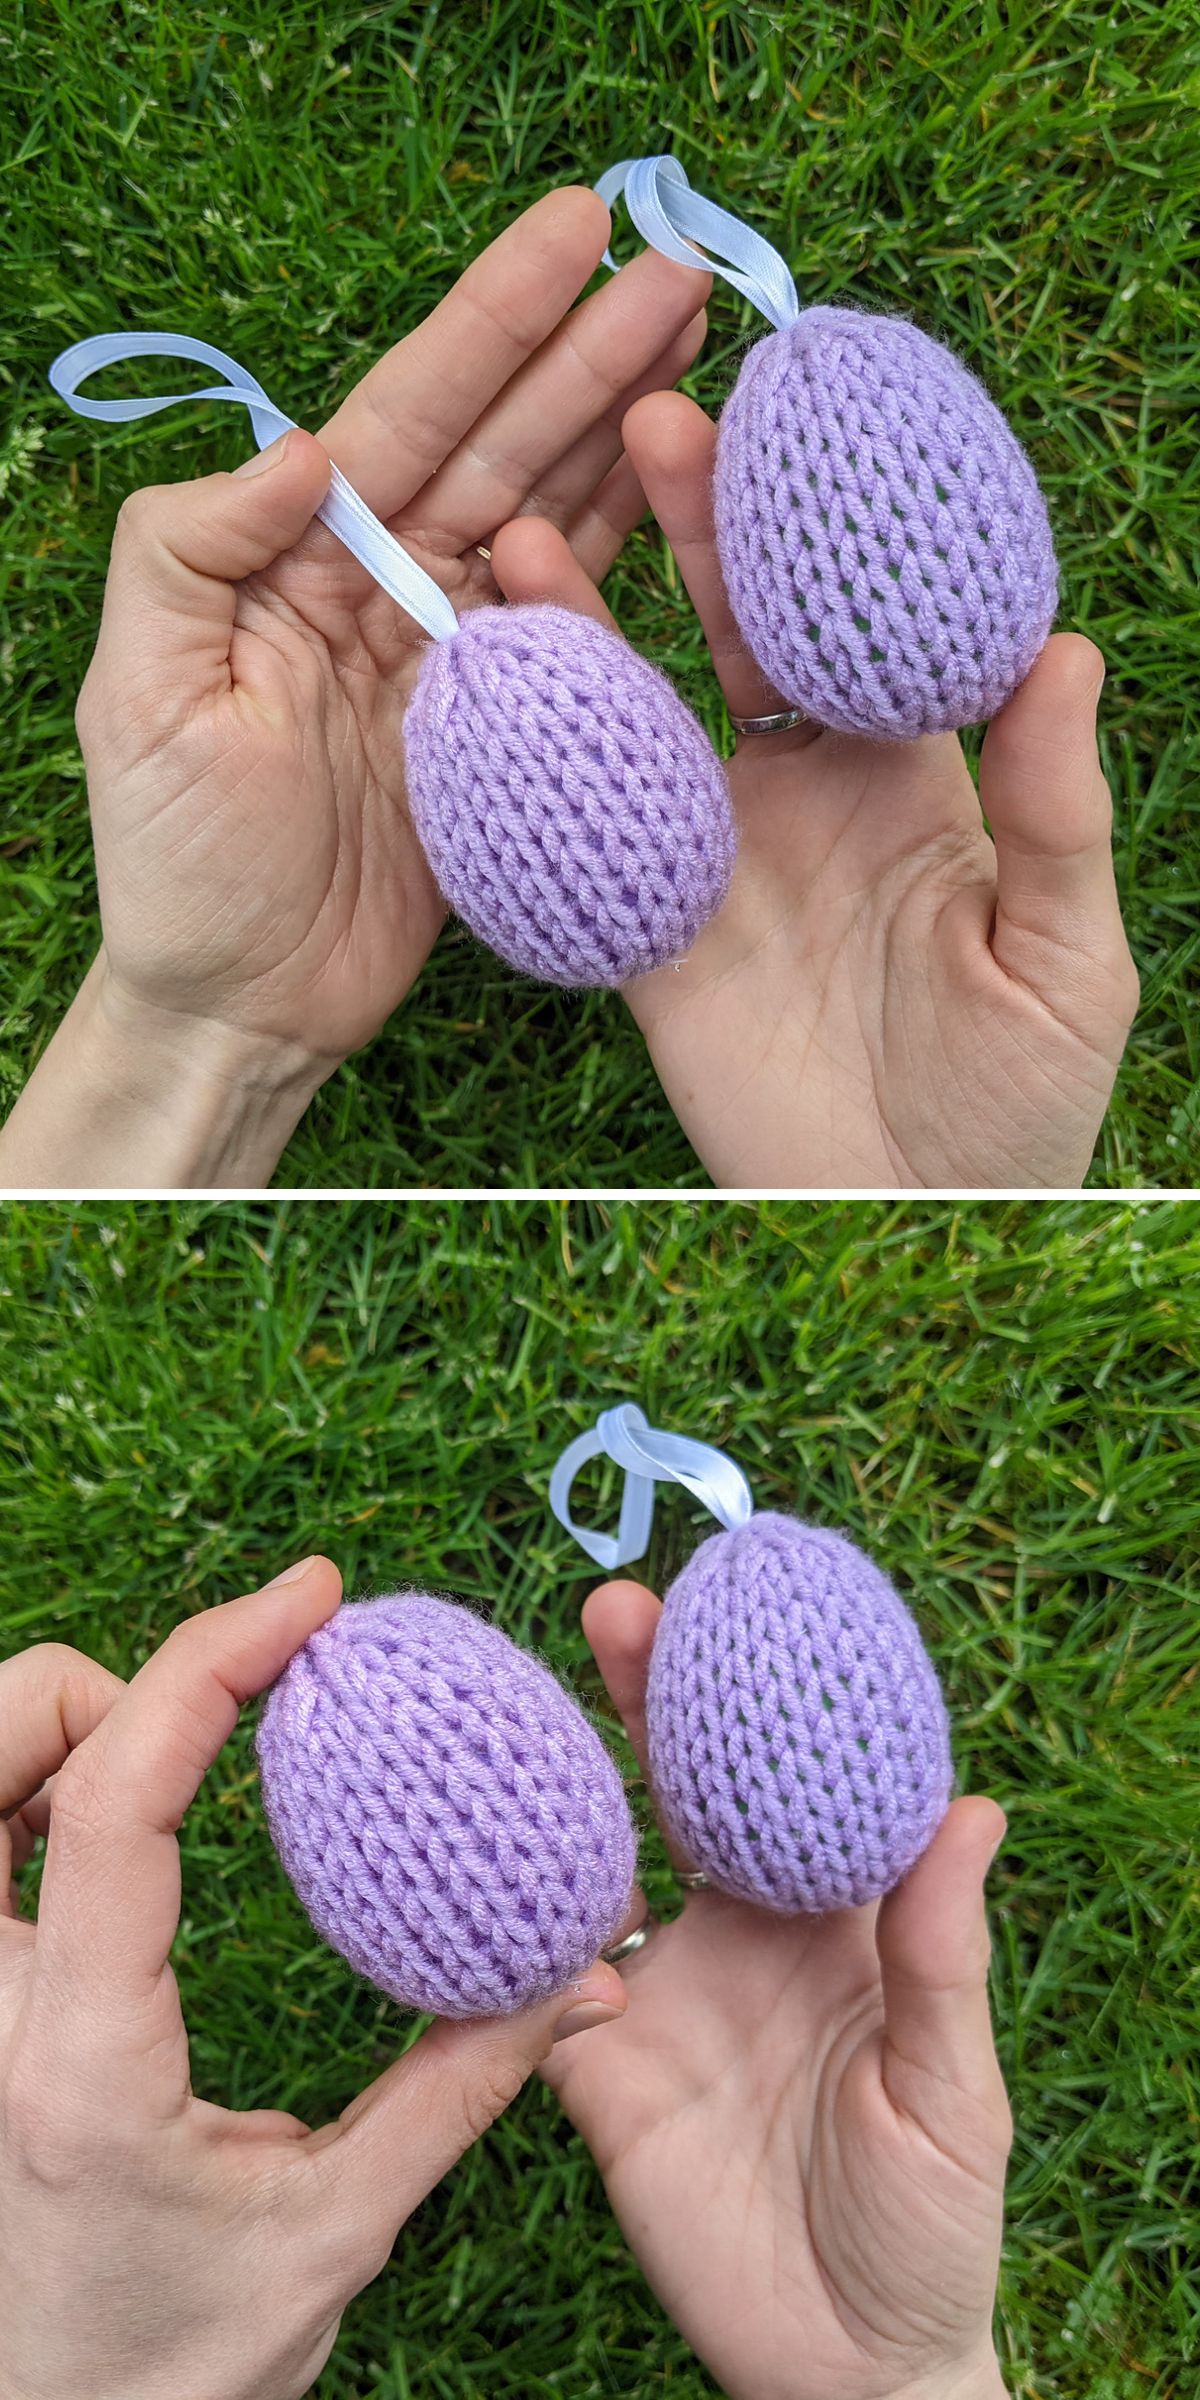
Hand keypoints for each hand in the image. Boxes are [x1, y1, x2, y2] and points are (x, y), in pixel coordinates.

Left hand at [0, 190, 708, 1186]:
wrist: (243, 1006)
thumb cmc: (176, 861)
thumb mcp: (141, 695)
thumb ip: (189, 552)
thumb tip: (300, 448)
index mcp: (299, 558)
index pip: (407, 414)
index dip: (491, 322)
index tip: (574, 229)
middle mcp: (382, 586)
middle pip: (499, 448)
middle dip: (586, 356)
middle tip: (683, 271)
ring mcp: (452, 657)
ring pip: (548, 516)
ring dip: (622, 433)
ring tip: (700, 345)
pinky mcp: (506, 732)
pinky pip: (577, 626)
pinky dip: (626, 554)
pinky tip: (679, 489)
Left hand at [0, 1559, 624, 2399]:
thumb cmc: (175, 2364)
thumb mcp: (335, 2230)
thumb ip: (457, 2084)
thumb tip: (584, 1965)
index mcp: (79, 2066)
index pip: (112, 1806)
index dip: (209, 1664)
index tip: (307, 1597)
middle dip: (109, 1682)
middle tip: (225, 1706)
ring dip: (53, 1726)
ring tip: (163, 1754)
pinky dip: (25, 1784)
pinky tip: (101, 1822)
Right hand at [491, 388, 1138, 1188]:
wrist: (911, 1228)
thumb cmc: (1018, 1103)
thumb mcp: (1064, 957)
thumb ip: (1055, 810)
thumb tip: (1068, 648)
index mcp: (910, 777)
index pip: (859, 622)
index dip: (826, 529)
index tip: (801, 429)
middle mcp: (803, 796)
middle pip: (740, 636)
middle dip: (697, 533)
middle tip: (653, 426)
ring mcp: (716, 861)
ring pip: (643, 720)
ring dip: (588, 629)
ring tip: (524, 536)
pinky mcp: (646, 939)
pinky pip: (585, 841)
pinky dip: (538, 768)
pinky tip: (493, 685)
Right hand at [543, 1581, 1011, 2399]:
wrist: (845, 2372)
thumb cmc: (931, 2229)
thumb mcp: (953, 2092)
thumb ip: (940, 1954)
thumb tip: (972, 1806)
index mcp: (832, 1923)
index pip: (793, 1782)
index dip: (764, 1698)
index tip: (743, 1613)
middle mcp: (737, 1936)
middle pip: (682, 1792)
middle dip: (649, 1698)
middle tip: (617, 1608)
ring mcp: (659, 1996)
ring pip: (596, 1864)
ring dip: (561, 1784)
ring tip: (520, 1704)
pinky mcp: (592, 2071)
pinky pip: (533, 1987)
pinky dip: (503, 1930)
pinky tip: (475, 1863)